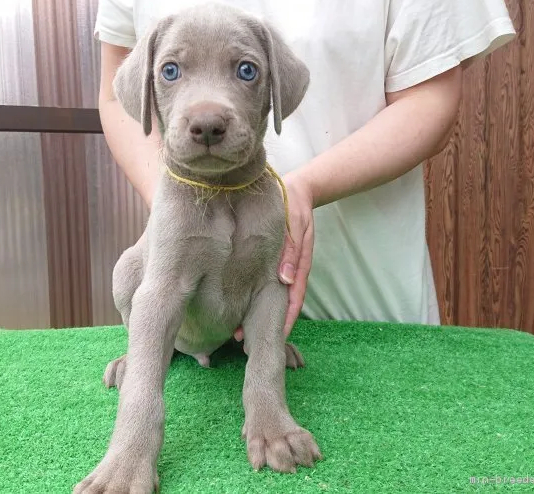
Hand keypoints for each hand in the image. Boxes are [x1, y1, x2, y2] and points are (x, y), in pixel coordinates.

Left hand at [234, 171, 314, 341]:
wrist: (296, 192)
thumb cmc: (293, 209)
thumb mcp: (295, 226)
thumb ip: (291, 250)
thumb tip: (286, 278)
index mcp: (297, 266)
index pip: (292, 300)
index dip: (283, 321)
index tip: (272, 338)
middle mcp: (289, 272)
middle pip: (278, 305)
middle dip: (263, 324)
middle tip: (242, 340)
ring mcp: (280, 269)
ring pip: (268, 298)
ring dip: (255, 314)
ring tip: (235, 331)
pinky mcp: (271, 263)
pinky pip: (263, 285)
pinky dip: (253, 298)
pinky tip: (237, 305)